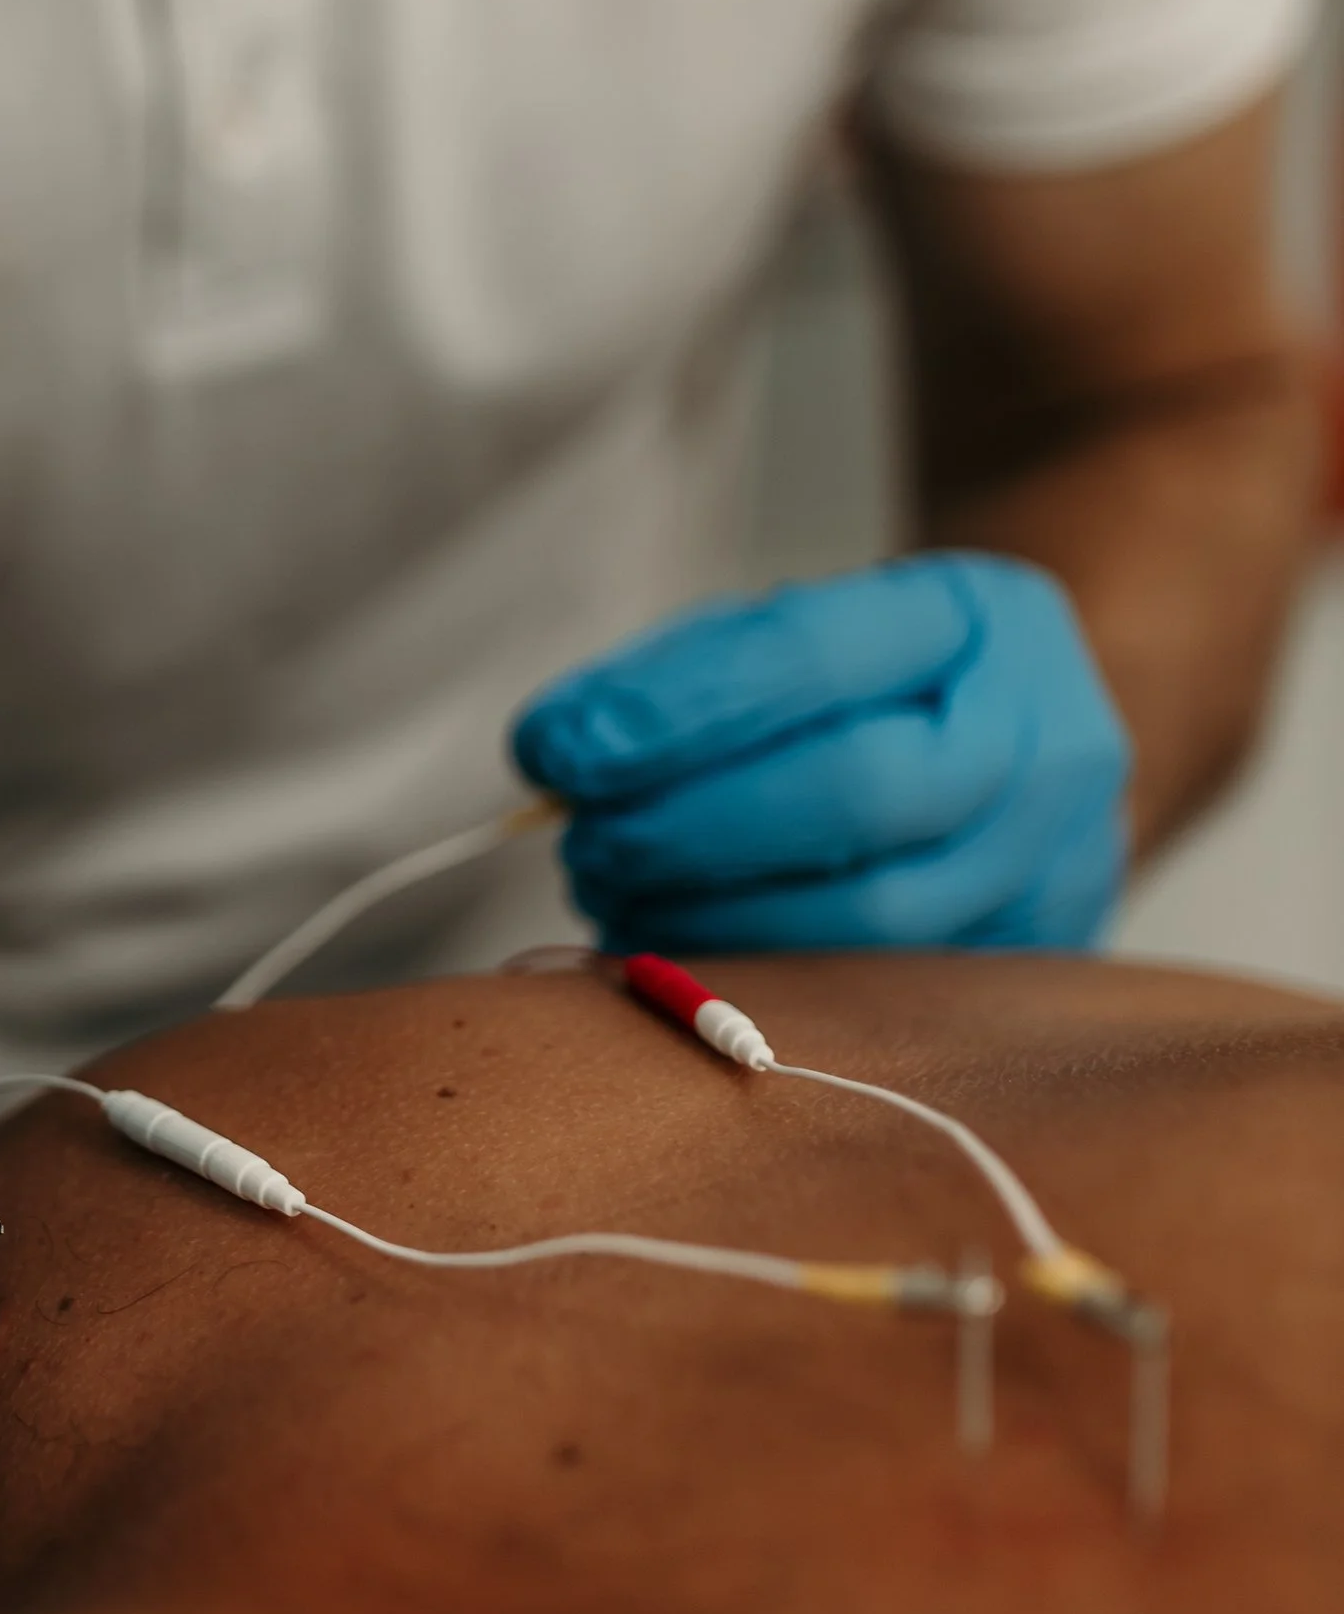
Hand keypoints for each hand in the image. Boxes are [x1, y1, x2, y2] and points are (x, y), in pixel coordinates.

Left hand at [512, 555, 1130, 954]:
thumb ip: (683, 680)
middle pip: (859, 792)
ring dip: (713, 920)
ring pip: (872, 920)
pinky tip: (679, 953)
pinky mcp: (1036, 963)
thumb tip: (558, 752)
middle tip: (586, 845)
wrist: (1033, 740)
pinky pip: (881, 998)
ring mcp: (1056, 861)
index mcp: (984, 615)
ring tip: (621, 901)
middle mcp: (1046, 737)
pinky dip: (756, 980)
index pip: (815, 654)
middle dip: (691, 828)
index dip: (674, 709)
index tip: (556, 750)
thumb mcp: (798, 631)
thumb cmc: (876, 684)